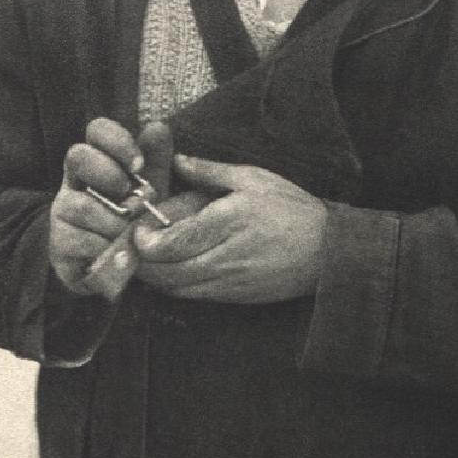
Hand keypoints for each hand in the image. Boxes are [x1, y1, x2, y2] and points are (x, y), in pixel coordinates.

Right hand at [50, 118, 177, 298]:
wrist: (119, 267)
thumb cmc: (135, 219)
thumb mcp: (151, 188)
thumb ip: (156, 160)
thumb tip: (157, 127)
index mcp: (99, 159)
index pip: (97, 130)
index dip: (117, 140)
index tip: (139, 164)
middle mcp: (74, 181)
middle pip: (77, 156)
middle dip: (108, 173)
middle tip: (132, 196)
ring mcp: (62, 211)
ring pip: (82, 206)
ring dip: (115, 222)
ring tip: (132, 233)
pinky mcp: (58, 243)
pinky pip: (80, 241)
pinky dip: (106, 249)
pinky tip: (120, 255)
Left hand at [133, 155, 327, 303]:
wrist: (326, 251)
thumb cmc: (290, 209)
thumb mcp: (252, 178)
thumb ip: (210, 171)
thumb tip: (178, 160)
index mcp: (226, 222)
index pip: (172, 242)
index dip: (146, 241)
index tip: (138, 228)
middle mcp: (222, 257)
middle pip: (166, 271)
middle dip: (141, 261)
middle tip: (131, 244)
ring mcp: (227, 282)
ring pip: (175, 287)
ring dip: (154, 276)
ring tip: (145, 257)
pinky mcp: (232, 297)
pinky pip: (192, 296)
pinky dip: (173, 285)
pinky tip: (170, 269)